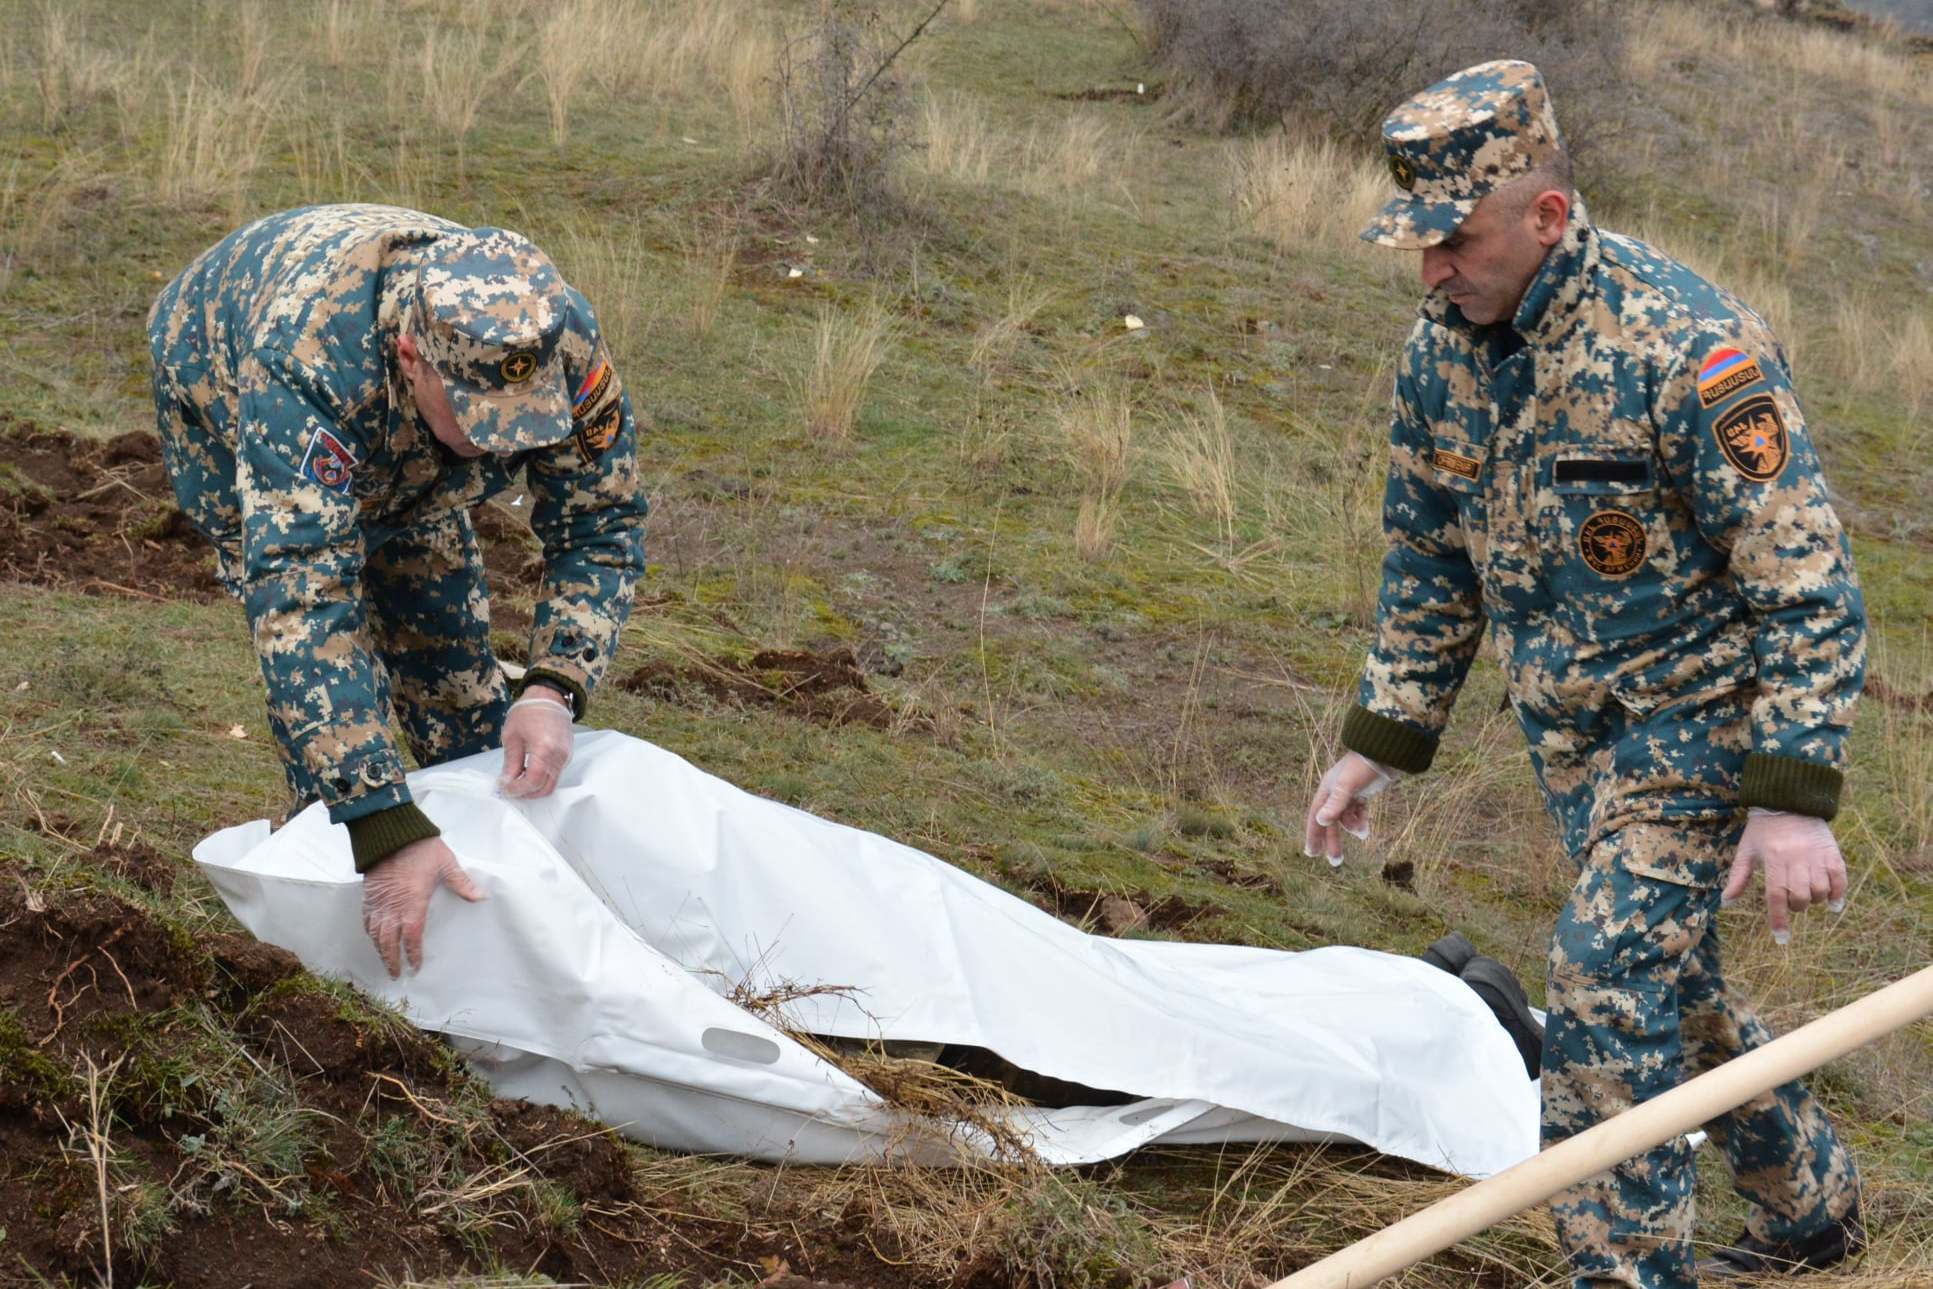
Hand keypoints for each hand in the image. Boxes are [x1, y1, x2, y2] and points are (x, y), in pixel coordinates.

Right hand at [361, 836, 485, 976]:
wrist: (391, 833)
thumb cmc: (421, 848)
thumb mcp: (446, 864)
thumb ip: (462, 883)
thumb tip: (481, 897)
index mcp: (413, 903)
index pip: (412, 936)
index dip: (412, 954)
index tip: (415, 967)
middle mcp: (393, 907)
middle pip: (389, 941)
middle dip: (392, 960)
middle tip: (396, 974)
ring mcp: (378, 902)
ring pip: (375, 933)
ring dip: (379, 950)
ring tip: (385, 961)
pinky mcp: (368, 894)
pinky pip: (366, 919)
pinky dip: (369, 932)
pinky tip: (373, 937)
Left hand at [499, 686, 573, 798]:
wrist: (549, 697)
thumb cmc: (528, 712)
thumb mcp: (512, 737)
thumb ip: (510, 763)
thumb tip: (506, 782)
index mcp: (544, 750)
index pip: (532, 781)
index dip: (517, 789)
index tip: (504, 788)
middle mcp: (559, 756)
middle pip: (545, 788)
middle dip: (526, 793)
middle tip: (510, 788)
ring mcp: (566, 756)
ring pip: (552, 783)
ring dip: (535, 787)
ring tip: (518, 781)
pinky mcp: (567, 755)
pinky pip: (556, 774)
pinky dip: (542, 779)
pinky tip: (528, 772)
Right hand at [1303, 752, 1399, 866]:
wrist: (1385, 754)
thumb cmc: (1363, 767)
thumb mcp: (1348, 785)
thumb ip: (1336, 804)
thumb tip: (1321, 821)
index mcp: (1326, 790)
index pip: (1315, 816)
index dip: (1312, 835)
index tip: (1311, 853)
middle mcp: (1335, 793)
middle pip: (1331, 822)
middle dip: (1332, 841)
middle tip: (1335, 862)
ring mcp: (1349, 794)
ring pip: (1346, 819)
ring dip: (1353, 828)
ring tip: (1363, 833)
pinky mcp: (1362, 794)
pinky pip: (1358, 814)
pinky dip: (1361, 822)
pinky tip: (1366, 829)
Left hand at [1722, 809, 1847, 944]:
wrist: (1790, 802)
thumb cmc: (1763, 829)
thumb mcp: (1746, 850)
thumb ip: (1738, 877)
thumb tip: (1726, 902)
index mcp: (1773, 858)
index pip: (1776, 895)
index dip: (1778, 919)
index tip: (1781, 938)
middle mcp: (1796, 858)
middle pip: (1800, 896)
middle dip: (1796, 906)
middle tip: (1791, 901)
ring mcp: (1816, 855)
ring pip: (1820, 890)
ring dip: (1814, 900)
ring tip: (1807, 896)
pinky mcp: (1832, 852)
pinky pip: (1840, 878)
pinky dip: (1839, 894)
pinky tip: (1833, 904)